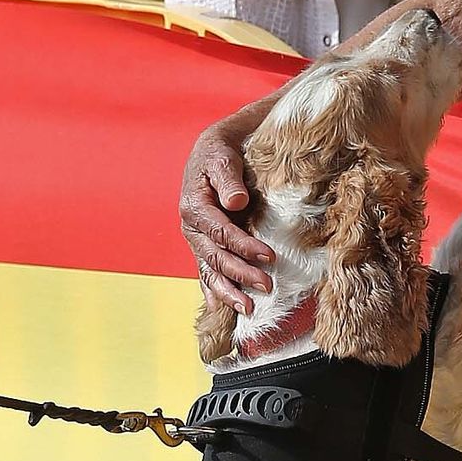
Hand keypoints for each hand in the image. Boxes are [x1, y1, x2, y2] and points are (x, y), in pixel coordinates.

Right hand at [180, 119, 275, 315]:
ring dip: (228, 291)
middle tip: (266, 285)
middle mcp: (192, 228)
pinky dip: (215, 290)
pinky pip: (208, 271)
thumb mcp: (223, 157)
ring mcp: (198, 239)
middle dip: (240, 274)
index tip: (269, 256)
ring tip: (248, 309)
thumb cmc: (220, 153)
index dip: (244, 246)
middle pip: (216, 257)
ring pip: (210, 270)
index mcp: (194, 207)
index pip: (220, 233)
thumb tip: (236, 202)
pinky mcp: (205, 245)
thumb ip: (228, 180)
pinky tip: (224, 309)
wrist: (214, 151)